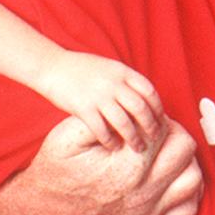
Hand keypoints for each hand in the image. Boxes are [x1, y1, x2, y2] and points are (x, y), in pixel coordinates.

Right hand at [0, 112, 201, 214]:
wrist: (38, 209)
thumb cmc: (51, 168)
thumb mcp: (65, 134)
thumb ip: (99, 119)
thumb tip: (124, 108)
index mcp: (127, 166)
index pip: (167, 132)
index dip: (160, 119)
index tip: (148, 118)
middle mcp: (143, 192)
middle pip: (186, 153)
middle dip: (177, 136)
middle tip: (160, 132)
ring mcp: (147, 212)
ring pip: (194, 182)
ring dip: (187, 162)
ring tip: (169, 153)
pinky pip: (187, 211)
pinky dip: (188, 192)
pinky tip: (174, 179)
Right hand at [36, 50, 164, 150]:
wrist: (53, 66)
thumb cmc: (82, 69)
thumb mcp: (109, 67)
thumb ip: (125, 80)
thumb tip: (144, 99)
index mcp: (122, 71)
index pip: (149, 92)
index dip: (158, 108)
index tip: (161, 120)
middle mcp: (113, 83)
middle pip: (140, 109)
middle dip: (151, 126)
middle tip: (155, 138)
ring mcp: (98, 96)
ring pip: (124, 122)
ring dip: (133, 138)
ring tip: (139, 148)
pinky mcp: (83, 108)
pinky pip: (101, 129)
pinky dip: (110, 140)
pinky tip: (113, 147)